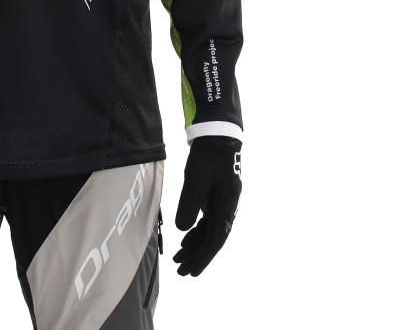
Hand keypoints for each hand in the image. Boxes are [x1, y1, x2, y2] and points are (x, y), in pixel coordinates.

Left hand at [173, 135, 241, 276]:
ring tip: (179, 259)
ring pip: (209, 231)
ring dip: (195, 245)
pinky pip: (208, 221)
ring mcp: (222, 203)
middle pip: (212, 239)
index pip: (215, 239)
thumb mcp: (195, 179)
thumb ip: (189, 205)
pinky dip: (197, 232)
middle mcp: (227, 208)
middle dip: (197, 256)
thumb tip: (182, 230)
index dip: (203, 257)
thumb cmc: (207, 156)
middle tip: (181, 272)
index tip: (192, 272)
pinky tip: (185, 239)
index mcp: (226, 206)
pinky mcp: (216, 197)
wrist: (217, 135)